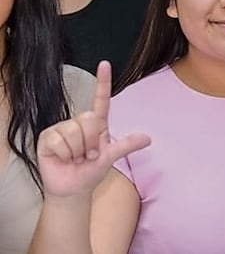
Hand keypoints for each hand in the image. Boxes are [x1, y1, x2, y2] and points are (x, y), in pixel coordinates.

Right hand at [36, 61, 150, 198]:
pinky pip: (59, 141)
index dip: (103, 82)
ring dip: (77, 151)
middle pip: (88, 119)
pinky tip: (63, 158)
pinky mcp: (47, 137)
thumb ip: (126, 146)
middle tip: (88, 155)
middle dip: (91, 142)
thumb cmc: (90, 171)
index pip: (101, 99)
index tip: (105, 64)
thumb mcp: (110, 158)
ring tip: (75, 158)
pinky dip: (64, 154)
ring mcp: (62, 129)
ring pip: (73, 132)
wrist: (71, 189)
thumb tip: (147, 138)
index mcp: (97, 124)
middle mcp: (79, 122)